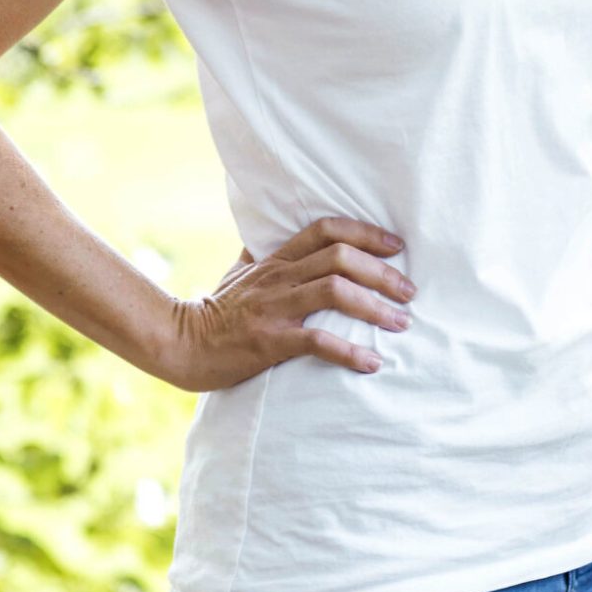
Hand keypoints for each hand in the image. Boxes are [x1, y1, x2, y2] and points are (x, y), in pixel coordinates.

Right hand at [154, 214, 414, 392]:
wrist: (181, 343)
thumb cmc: (215, 310)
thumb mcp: (238, 272)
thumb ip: (260, 254)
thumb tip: (269, 234)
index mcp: (276, 259)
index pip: (326, 229)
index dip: (366, 233)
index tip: (397, 246)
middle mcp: (279, 277)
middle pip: (340, 257)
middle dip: (381, 272)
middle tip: (410, 291)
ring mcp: (275, 308)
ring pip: (334, 292)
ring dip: (374, 307)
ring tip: (402, 323)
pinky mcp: (270, 342)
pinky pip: (316, 341)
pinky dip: (348, 351)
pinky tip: (372, 362)